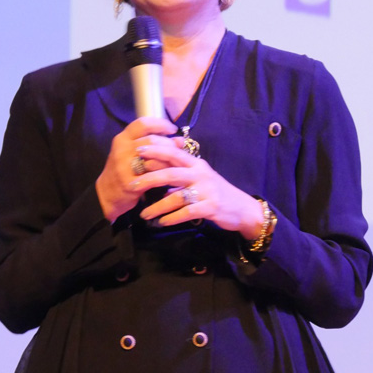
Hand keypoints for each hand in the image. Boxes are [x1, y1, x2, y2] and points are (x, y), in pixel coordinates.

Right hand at [95, 117, 178, 221]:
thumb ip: (153, 144)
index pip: (143, 123)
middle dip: (169, 144)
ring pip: (155, 158)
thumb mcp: (132, 152)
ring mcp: (124, 167)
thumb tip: (179, 140)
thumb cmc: (123, 170)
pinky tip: (170, 174)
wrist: (106, 194)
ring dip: (169, 160)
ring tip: (175, 162)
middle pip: (152, 140)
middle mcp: (122, 150)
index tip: (172, 129)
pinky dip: (165, 173)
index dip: (161, 124)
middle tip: (177, 150)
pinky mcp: (130, 182)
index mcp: (122, 139)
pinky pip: (153, 175)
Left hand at [135, 144, 263, 239]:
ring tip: (144, 214)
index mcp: (196, 164)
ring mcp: (207, 191)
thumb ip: (179, 172)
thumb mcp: (199, 177)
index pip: (174, 152)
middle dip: (150, 178)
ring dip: (158, 206)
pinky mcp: (211, 207)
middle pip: (171, 173)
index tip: (137, 150)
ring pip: (177, 196)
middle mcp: (201, 174)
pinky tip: (162, 223)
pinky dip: (173, 218)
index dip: (155, 150)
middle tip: (131, 185)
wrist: (241, 208)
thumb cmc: (215, 191)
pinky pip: (187, 212)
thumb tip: (152, 168)